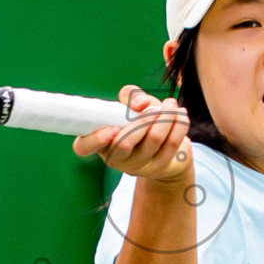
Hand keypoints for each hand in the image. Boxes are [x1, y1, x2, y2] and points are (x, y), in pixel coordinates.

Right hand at [72, 85, 192, 182]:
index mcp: (100, 142)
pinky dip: (179, 124)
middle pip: (125, 143)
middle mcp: (115, 158)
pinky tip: (180, 114)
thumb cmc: (139, 121)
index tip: (112, 128)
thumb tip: (141, 104)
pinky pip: (172, 144)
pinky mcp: (159, 167)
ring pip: (153, 140)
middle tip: (155, 106)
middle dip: (142, 121)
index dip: (95, 139)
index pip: (83, 147)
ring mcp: (137, 166)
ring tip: (170, 104)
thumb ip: (130, 96)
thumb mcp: (130, 105)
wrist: (164, 146)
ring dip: (165, 117)